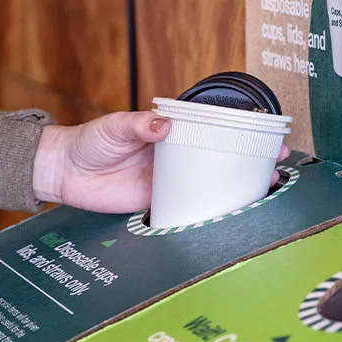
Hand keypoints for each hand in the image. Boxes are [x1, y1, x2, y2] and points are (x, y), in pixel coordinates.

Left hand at [32, 111, 288, 212]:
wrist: (65, 172)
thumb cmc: (91, 141)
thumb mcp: (116, 127)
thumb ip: (139, 125)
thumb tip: (163, 125)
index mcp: (172, 132)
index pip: (214, 128)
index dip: (243, 130)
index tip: (268, 133)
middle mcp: (177, 157)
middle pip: (221, 158)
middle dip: (251, 162)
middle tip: (276, 166)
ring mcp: (170, 181)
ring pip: (210, 184)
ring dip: (236, 189)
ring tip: (264, 191)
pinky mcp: (159, 203)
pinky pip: (189, 208)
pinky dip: (207, 212)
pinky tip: (228, 216)